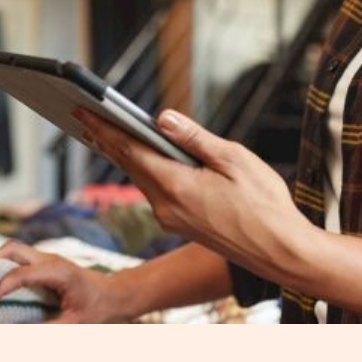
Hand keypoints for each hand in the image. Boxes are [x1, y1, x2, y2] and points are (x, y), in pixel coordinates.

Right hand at [0, 240, 129, 322]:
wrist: (117, 295)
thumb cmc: (99, 310)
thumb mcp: (74, 326)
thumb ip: (46, 331)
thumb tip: (18, 335)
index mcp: (58, 272)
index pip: (20, 273)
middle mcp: (50, 260)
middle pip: (13, 248)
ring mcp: (47, 259)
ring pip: (14, 250)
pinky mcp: (45, 264)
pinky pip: (19, 259)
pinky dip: (2, 266)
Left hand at [76, 107, 311, 286]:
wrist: (279, 252)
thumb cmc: (264, 204)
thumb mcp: (234, 160)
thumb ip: (194, 139)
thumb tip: (162, 117)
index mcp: (177, 186)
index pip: (131, 150)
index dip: (105, 127)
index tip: (83, 110)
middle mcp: (166, 206)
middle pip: (128, 164)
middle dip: (105, 138)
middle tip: (81, 115)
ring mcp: (171, 218)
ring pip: (139, 178)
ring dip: (121, 154)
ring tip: (104, 131)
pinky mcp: (179, 224)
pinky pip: (153, 190)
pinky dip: (141, 170)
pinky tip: (140, 158)